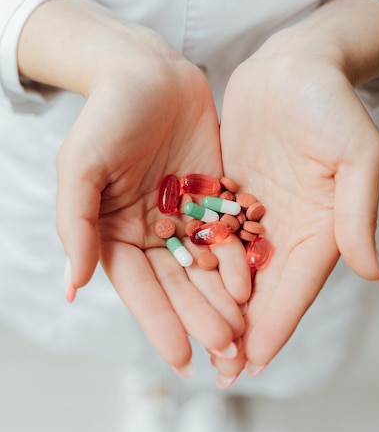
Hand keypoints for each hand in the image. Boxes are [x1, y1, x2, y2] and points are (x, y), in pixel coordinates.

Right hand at [18, 0, 250, 373]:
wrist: (147, 72)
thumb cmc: (105, 117)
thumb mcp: (80, 167)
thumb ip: (75, 225)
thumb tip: (72, 286)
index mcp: (116, 234)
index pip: (140, 290)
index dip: (159, 324)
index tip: (180, 359)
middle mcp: (152, 234)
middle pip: (178, 286)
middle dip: (199, 319)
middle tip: (224, 351)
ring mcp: (185, 217)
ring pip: (206, 267)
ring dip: (222, 300)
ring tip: (242, 332)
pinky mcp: (213, 197)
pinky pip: (228, 234)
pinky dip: (238, 259)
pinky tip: (252, 284)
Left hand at [214, 0, 378, 378]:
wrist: (295, 64)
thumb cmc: (331, 104)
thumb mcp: (357, 155)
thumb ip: (358, 214)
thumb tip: (376, 275)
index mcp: (321, 229)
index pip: (296, 289)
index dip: (275, 328)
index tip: (251, 364)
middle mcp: (288, 231)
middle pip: (265, 292)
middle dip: (244, 334)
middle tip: (220, 374)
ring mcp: (258, 216)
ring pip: (236, 274)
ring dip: (219, 310)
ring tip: (197, 345)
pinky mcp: (231, 197)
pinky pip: (214, 240)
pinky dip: (201, 268)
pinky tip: (181, 290)